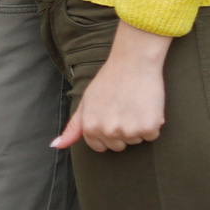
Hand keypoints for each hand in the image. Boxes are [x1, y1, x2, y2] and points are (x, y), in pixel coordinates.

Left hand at [53, 21, 170, 151]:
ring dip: (137, 126)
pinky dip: (152, 123)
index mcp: (90, 128)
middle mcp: (108, 132)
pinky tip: (146, 105)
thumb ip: (73, 127)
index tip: (110, 117)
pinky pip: (152, 134)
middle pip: (118, 146)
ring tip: (134, 104)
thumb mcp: (85, 102)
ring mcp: (129, 131)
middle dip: (122, 131)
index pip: (100, 147)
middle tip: (123, 108)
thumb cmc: (108, 81)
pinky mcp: (148, 127)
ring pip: (135, 140)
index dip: (106, 133)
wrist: (133, 62)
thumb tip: (56, 146)